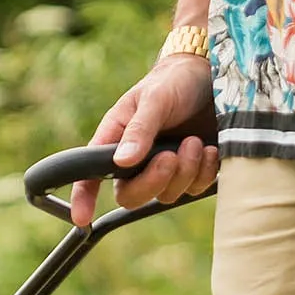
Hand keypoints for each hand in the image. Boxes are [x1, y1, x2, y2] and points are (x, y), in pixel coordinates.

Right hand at [70, 55, 218, 228]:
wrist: (212, 77)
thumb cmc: (173, 82)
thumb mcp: (154, 98)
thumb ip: (139, 130)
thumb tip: (122, 162)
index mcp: (116, 140)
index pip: (90, 174)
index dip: (83, 197)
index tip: (82, 217)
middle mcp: (136, 161)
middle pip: (132, 195)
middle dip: (154, 180)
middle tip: (171, 156)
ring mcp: (164, 169)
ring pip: (166, 195)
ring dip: (184, 172)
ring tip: (194, 142)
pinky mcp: (192, 172)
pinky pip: (194, 190)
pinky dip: (203, 173)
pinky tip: (209, 150)